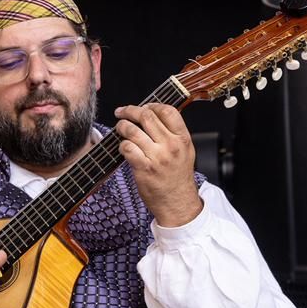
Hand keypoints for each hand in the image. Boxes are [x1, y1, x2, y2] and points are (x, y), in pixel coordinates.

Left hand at [114, 103, 203, 226]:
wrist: (178, 202)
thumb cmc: (178, 177)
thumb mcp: (185, 151)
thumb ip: (173, 133)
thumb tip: (153, 115)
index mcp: (183, 139)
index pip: (167, 111)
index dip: (152, 104)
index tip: (143, 107)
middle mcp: (171, 146)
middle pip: (147, 116)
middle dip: (130, 110)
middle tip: (123, 112)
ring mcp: (157, 157)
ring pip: (133, 130)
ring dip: (122, 126)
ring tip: (120, 128)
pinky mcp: (144, 168)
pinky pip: (127, 148)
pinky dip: (121, 145)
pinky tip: (123, 147)